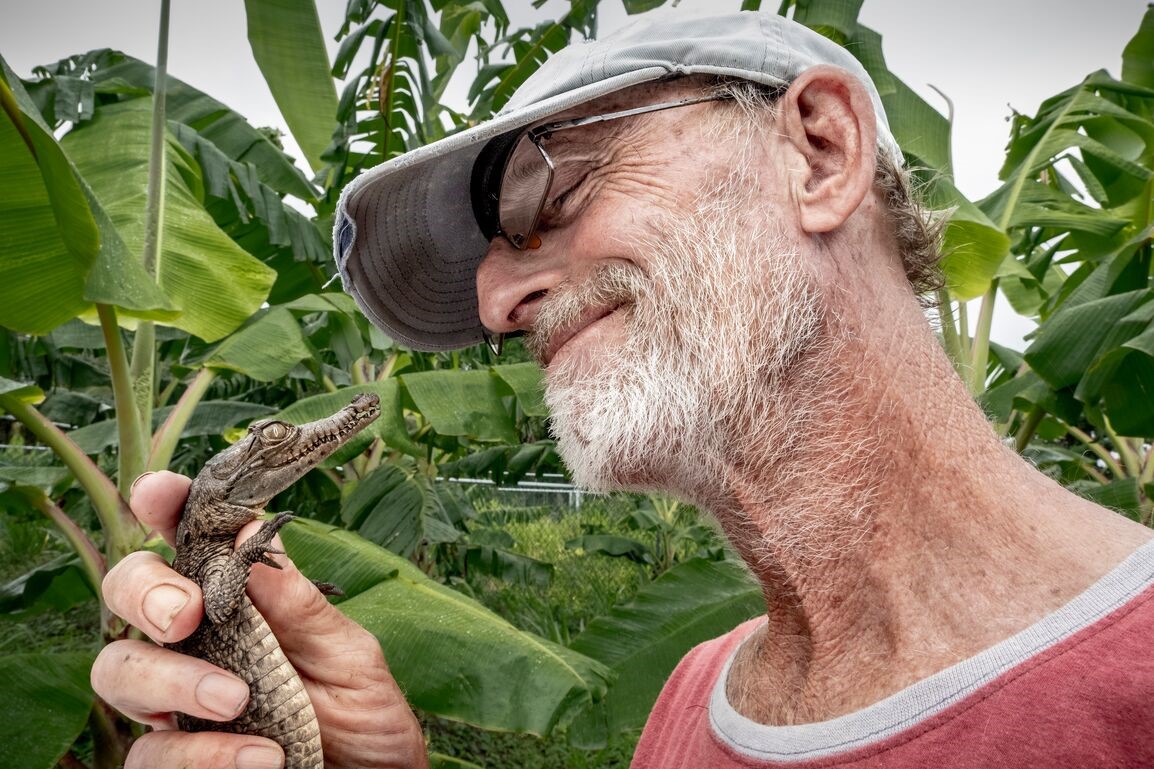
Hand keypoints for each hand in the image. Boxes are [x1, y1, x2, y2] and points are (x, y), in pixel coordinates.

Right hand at [92, 470, 427, 768]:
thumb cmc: (365, 721)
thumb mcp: (348, 657)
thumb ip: (299, 606)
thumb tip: (248, 533)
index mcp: (242, 601)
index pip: (191, 541)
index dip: (167, 507)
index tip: (160, 493)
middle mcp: (198, 643)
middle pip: (128, 594)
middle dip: (145, 591)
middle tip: (187, 614)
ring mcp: (177, 702)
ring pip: (118, 670)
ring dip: (170, 680)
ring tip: (235, 700)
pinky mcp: (176, 759)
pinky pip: (149, 752)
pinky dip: (202, 754)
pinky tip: (260, 757)